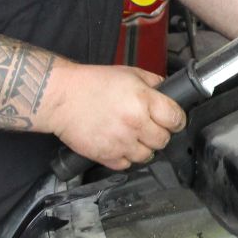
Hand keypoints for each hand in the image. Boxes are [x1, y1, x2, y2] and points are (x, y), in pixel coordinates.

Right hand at [38, 63, 185, 169]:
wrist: (62, 97)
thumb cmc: (91, 84)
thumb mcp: (128, 73)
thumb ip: (153, 82)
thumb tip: (168, 90)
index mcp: (143, 101)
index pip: (176, 119)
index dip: (176, 120)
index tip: (172, 120)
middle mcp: (135, 124)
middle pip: (164, 140)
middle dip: (159, 133)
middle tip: (149, 126)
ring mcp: (121, 142)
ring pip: (147, 156)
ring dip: (144, 147)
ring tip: (133, 135)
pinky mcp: (107, 156)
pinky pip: (127, 164)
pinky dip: (126, 156)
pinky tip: (119, 143)